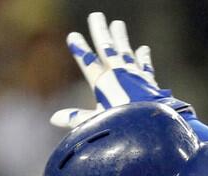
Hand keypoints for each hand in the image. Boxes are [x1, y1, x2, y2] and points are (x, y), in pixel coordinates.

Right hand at [51, 12, 190, 128]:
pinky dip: (143, 57)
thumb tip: (54, 118)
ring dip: (121, 37)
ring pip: (126, 51)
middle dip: (100, 31)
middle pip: (108, 49)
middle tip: (96, 15)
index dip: (80, 49)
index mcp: (103, 84)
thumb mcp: (96, 123)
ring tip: (117, 23)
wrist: (153, 127)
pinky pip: (145, 66)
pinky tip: (143, 48)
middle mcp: (119, 75)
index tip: (73, 35)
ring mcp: (135, 76)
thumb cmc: (123, 127)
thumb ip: (77, 118)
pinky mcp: (148, 82)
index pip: (88, 62)